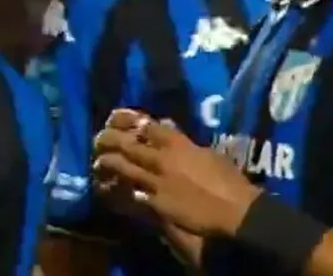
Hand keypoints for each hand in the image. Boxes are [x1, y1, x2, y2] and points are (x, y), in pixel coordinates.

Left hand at [92, 109, 261, 236]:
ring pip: (120, 166)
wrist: (235, 212)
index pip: (145, 125)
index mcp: (177, 143)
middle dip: (108, 139)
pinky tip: (108, 189)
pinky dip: (116, 189)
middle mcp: (161, 158)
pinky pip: (128, 191)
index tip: (117, 120)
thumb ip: (185, 142)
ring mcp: (154, 180)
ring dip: (106, 162)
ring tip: (98, 162)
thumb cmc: (229, 181)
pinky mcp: (153, 202)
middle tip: (99, 139)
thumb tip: (168, 128)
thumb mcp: (209, 154)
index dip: (129, 121)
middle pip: (125, 143)